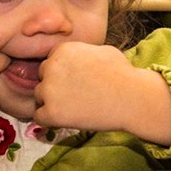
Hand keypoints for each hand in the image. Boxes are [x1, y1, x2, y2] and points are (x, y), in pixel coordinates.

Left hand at [33, 42, 170, 144]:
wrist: (131, 98)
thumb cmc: (123, 74)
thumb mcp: (102, 51)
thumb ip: (82, 53)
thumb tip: (78, 58)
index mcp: (62, 50)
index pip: (51, 62)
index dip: (63, 73)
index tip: (76, 82)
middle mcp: (51, 67)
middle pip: (42, 78)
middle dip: (55, 86)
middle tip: (76, 96)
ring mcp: (49, 90)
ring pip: (39, 97)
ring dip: (52, 103)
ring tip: (75, 108)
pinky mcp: (51, 112)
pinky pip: (39, 117)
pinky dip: (51, 120)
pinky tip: (68, 119)